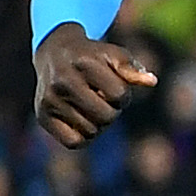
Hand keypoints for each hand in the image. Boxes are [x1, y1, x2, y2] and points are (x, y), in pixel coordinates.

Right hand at [33, 22, 157, 146]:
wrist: (53, 53)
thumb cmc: (91, 56)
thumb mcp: (112, 55)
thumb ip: (131, 68)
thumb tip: (152, 81)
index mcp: (83, 63)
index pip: (119, 95)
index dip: (124, 96)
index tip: (115, 88)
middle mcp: (63, 81)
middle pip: (106, 116)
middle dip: (113, 111)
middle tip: (105, 101)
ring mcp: (50, 100)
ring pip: (91, 131)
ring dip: (99, 124)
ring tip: (92, 108)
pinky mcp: (43, 115)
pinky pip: (74, 142)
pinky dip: (84, 137)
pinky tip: (83, 121)